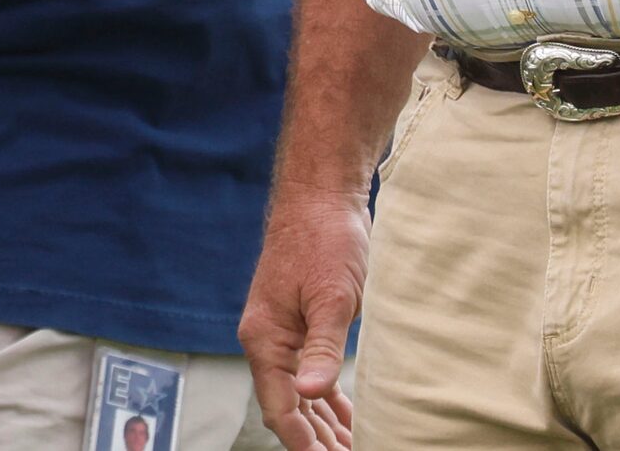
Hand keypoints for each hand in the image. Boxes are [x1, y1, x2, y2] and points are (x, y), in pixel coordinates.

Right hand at [240, 185, 366, 449]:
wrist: (322, 195)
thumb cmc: (325, 238)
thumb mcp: (331, 295)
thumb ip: (322, 347)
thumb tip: (310, 393)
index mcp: (266, 338)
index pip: (280, 408)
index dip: (302, 443)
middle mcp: (270, 341)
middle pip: (289, 408)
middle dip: (316, 440)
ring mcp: (286, 333)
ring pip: (302, 394)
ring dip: (325, 424)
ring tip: (354, 447)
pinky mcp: (304, 324)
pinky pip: (312, 373)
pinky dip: (329, 398)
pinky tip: (349, 417)